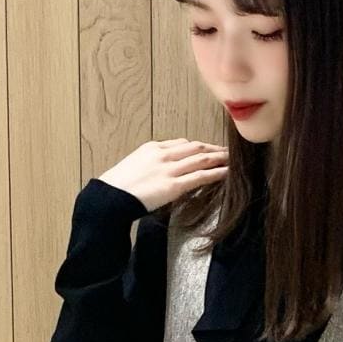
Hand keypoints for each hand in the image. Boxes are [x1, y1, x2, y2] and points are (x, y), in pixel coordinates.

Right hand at [98, 137, 228, 213]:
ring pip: (201, 159)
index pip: (180, 143)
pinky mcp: (173, 185)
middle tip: (226, 150)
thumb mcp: (132, 168)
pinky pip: (200, 176)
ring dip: (219, 158)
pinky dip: (216, 173)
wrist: (109, 197)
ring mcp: (169, 169)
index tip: (206, 149)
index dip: (196, 146)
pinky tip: (227, 172)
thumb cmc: (117, 188)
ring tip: (232, 159)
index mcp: (152, 148)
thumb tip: (156, 174)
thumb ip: (148, 166)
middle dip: (212, 148)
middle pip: (194, 147)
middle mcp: (163, 154)